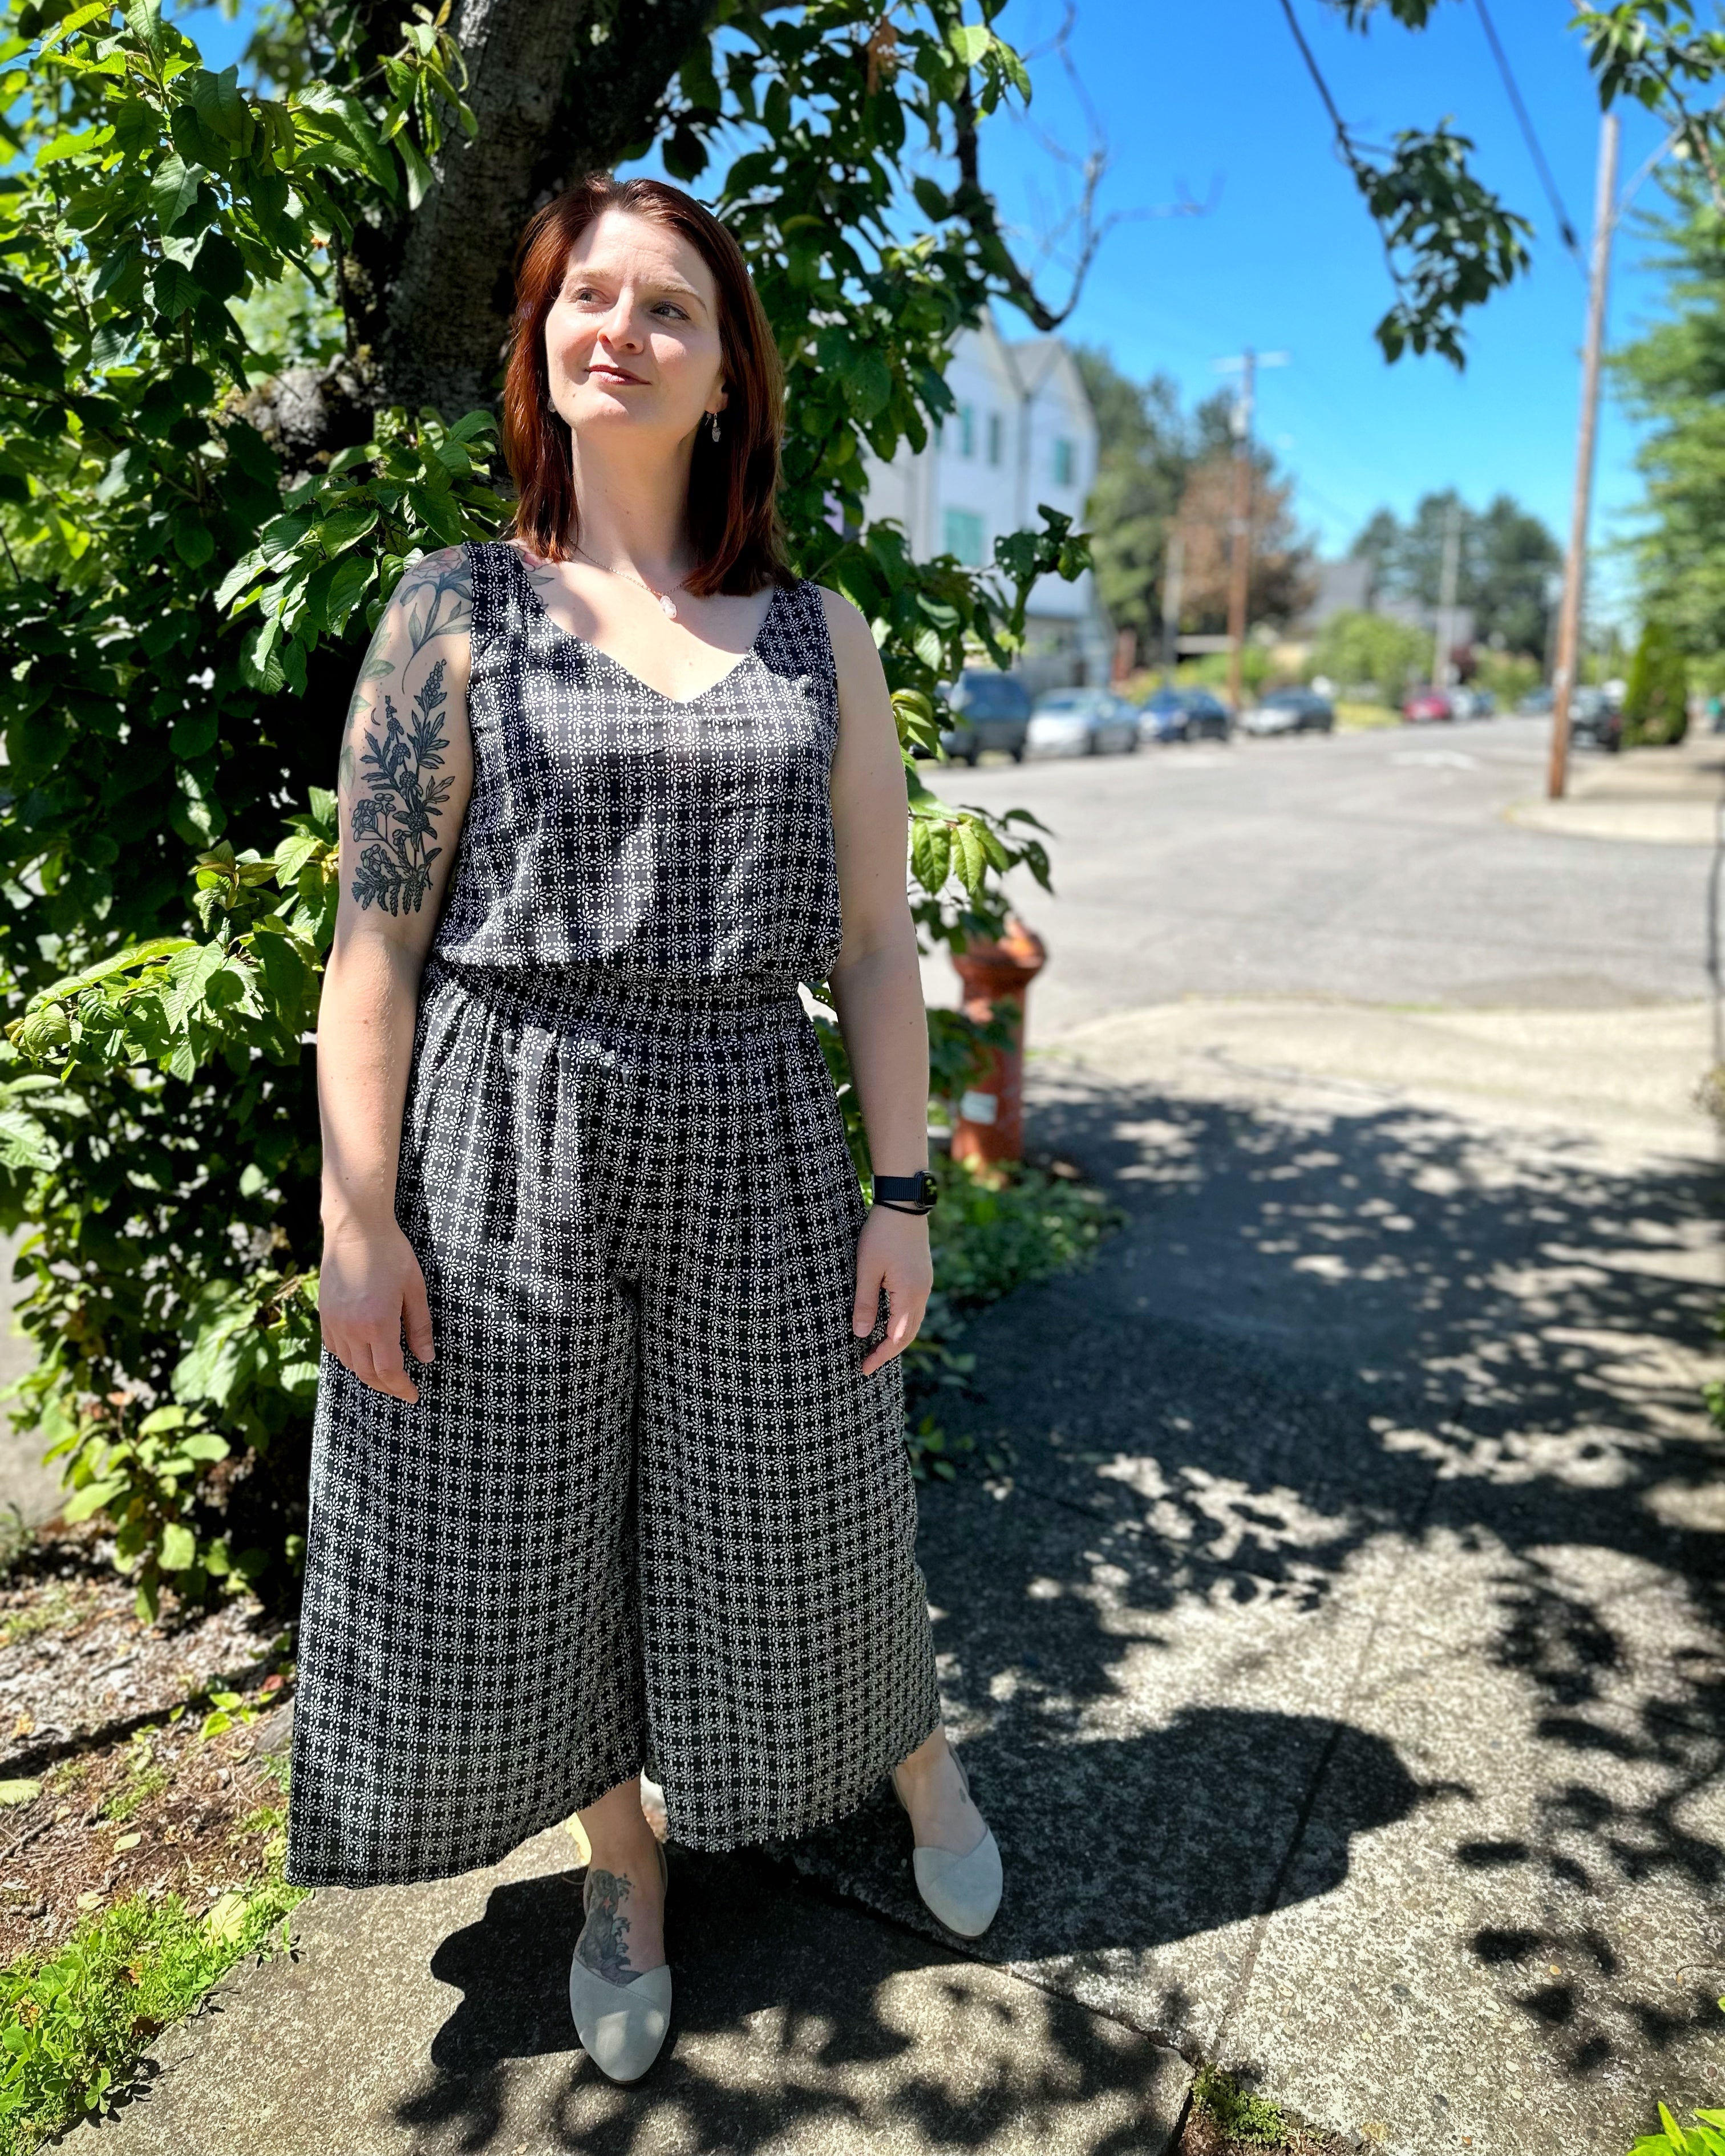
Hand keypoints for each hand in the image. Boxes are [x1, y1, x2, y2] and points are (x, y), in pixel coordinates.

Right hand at [319, 1215, 435, 1402]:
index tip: (413, 1395)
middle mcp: (352, 1328)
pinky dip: (349, 1360)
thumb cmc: (392, 1254)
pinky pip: (335, 1349)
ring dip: (367, 1375)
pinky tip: (362, 1357)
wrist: (355, 1228)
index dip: (401, 1388)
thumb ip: (419, 1327)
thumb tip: (426, 1358)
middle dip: (386, 1387)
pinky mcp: (324, 1314)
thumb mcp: (415, 1289)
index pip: (389, 1371)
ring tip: (385, 1377)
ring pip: (349, 1363)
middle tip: (402, 1390)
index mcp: (378, 1323)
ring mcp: (334, 1322)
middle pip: (367, 1373)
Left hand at [851, 1203, 931, 1374]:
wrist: (904, 1204)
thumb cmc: (882, 1234)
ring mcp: (925, 1284)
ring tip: (877, 1347)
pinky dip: (902, 1321)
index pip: (896, 1338)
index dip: (881, 1356)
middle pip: (908, 1334)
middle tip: (868, 1363)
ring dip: (897, 1337)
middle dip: (889, 1351)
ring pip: (913, 1321)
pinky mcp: (922, 1275)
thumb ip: (865, 1304)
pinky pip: (914, 1308)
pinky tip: (888, 1321)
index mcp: (909, 1296)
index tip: (864, 1369)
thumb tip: (861, 1335)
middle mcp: (921, 1293)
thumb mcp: (866, 1270)